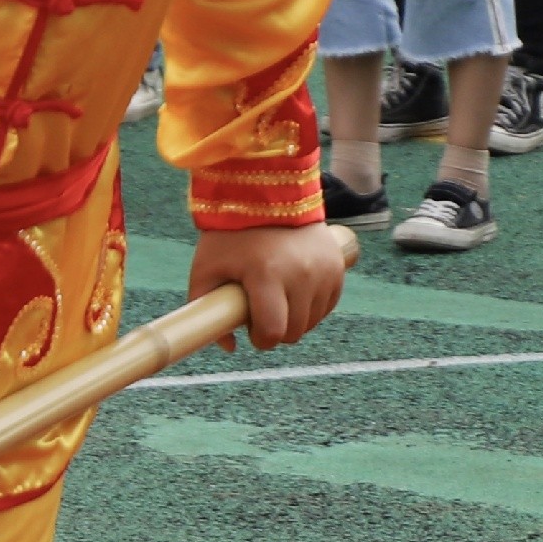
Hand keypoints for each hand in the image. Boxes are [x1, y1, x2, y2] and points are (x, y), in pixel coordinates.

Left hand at [187, 220, 352, 349]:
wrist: (267, 194)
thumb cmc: (230, 235)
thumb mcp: (205, 267)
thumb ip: (205, 308)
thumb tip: (229, 346)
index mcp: (267, 275)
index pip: (274, 332)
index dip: (261, 338)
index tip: (251, 329)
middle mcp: (302, 275)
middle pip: (295, 331)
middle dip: (276, 329)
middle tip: (260, 310)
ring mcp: (324, 271)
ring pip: (313, 321)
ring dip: (295, 317)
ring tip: (276, 294)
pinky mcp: (337, 268)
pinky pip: (327, 305)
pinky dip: (311, 305)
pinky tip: (294, 290)